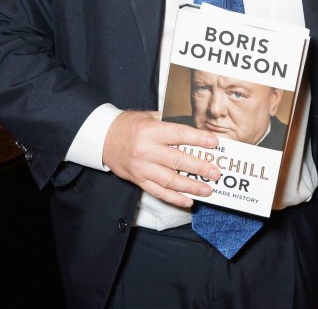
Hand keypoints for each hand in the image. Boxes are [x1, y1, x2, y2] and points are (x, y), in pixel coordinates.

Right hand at [103, 110, 222, 207]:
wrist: (102, 138)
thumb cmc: (129, 125)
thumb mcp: (148, 117)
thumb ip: (169, 124)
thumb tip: (195, 131)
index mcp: (151, 131)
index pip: (179, 134)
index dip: (198, 139)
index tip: (214, 143)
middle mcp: (146, 150)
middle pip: (177, 160)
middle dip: (199, 168)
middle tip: (216, 173)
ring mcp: (142, 167)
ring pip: (169, 180)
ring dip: (190, 187)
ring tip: (207, 190)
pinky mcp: (138, 179)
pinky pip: (158, 192)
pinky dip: (174, 198)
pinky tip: (188, 201)